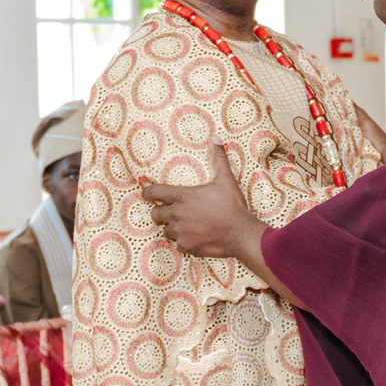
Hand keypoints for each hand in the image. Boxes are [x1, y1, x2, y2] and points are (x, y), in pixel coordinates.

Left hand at [140, 142, 258, 261]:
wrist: (240, 232)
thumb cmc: (232, 205)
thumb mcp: (225, 179)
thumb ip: (218, 159)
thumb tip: (216, 139)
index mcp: (182, 196)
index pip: (154, 192)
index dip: (147, 192)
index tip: (146, 193)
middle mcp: (176, 214)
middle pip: (155, 213)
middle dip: (160, 212)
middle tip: (168, 211)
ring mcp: (180, 232)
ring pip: (166, 230)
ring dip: (172, 227)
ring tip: (185, 225)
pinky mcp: (186, 246)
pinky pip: (178, 244)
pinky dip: (184, 242)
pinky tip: (194, 238)